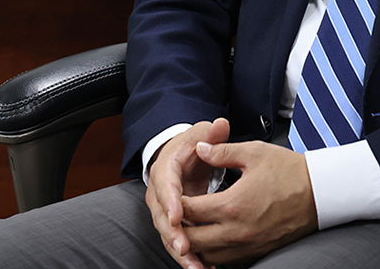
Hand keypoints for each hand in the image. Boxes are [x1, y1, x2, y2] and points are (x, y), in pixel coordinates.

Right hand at [146, 118, 230, 268]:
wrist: (182, 157)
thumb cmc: (192, 146)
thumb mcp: (201, 134)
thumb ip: (211, 133)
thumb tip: (219, 126)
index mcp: (165, 170)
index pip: (165, 187)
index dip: (170, 202)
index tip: (177, 216)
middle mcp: (160, 194)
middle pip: (162, 218)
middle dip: (173, 235)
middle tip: (185, 249)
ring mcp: (165, 211)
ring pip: (169, 235)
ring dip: (181, 253)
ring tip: (196, 267)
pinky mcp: (174, 224)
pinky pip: (179, 241)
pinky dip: (188, 257)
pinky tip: (202, 268)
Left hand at [177, 139, 316, 265]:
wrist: (321, 193)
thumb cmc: (290, 171)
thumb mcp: (254, 153)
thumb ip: (222, 151)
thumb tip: (199, 148)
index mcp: (232, 204)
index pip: (189, 210)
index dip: (176, 202)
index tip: (174, 193)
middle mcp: (236, 231)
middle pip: (192, 239)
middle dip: (180, 226)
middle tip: (178, 212)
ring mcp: (247, 245)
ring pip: (206, 254)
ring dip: (195, 241)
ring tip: (193, 225)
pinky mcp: (256, 252)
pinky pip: (225, 259)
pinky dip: (213, 250)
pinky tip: (212, 236)